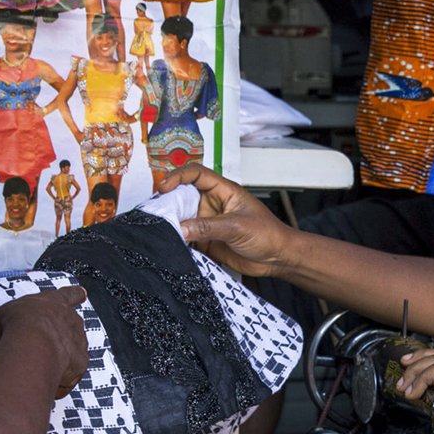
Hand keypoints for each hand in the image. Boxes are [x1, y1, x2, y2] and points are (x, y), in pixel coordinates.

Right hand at [0, 286, 89, 398]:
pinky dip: (62, 374)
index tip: (81, 294)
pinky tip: (47, 377)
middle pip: (71, 324)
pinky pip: (72, 369)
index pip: (69, 294)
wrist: (32, 347)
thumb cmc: (16, 326)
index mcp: (55, 302)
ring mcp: (79, 341)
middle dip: (59, 333)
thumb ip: (3, 324)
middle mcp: (71, 319)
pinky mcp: (80, 363)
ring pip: (73, 347)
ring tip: (40, 363)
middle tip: (41, 343)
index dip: (75, 294)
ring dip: (60, 354)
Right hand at [160, 165, 290, 276]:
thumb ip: (208, 227)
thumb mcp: (237, 227)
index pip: (196, 174)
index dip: (178, 177)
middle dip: (168, 201)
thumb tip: (181, 228)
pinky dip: (177, 240)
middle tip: (156, 212)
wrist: (277, 259)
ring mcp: (208, 223)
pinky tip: (171, 244)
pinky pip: (186, 238)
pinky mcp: (206, 241)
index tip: (164, 187)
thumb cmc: (268, 234)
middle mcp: (212, 204)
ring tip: (159, 229)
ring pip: (182, 218)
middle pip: (183, 196)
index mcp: (223, 191)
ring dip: (171, 223)